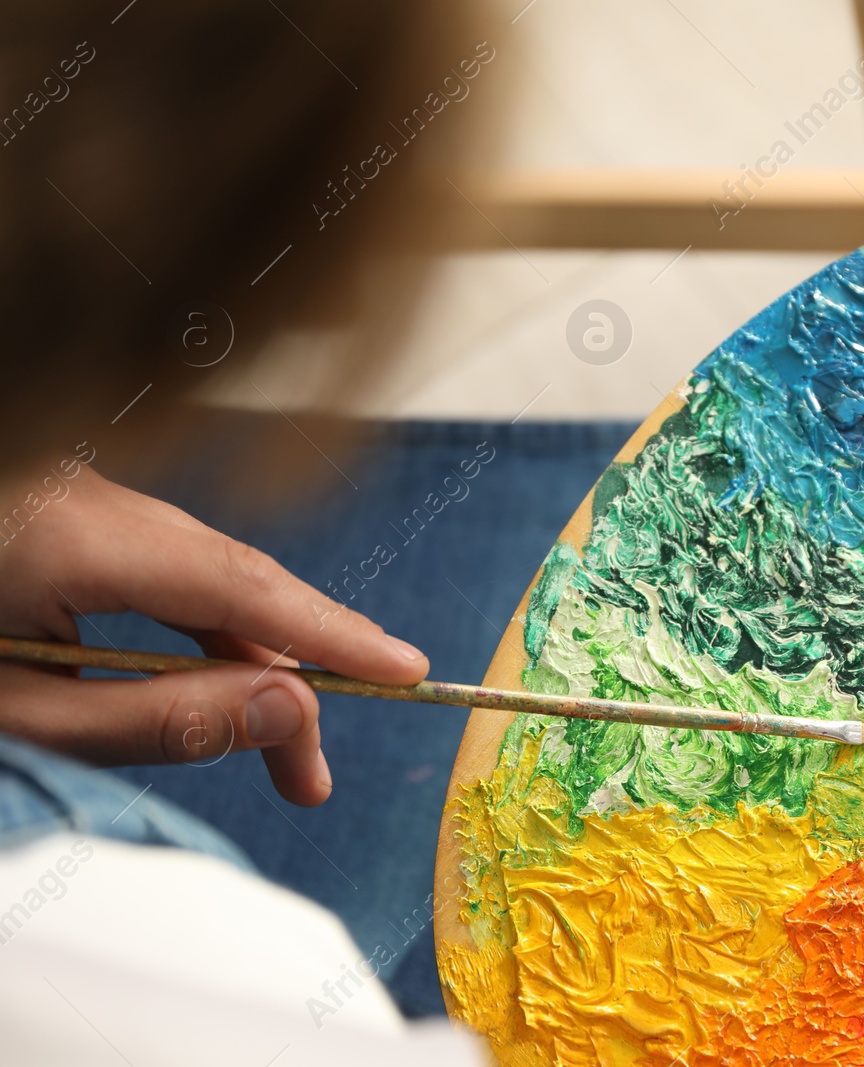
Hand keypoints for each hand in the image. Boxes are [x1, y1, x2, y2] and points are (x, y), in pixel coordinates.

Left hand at [0, 466, 429, 805]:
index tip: (407, 674)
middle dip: (284, 674)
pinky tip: (202, 681)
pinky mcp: (64, 509)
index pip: (241, 586)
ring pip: (198, 573)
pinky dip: (193, 628)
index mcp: (72, 535)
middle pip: (230, 579)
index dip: (333, 633)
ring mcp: (77, 494)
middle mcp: (91, 496)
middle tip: (307, 777)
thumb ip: (153, 717)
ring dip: (239, 655)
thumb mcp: (15, 711)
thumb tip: (284, 709)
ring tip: (266, 745)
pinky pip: (158, 566)